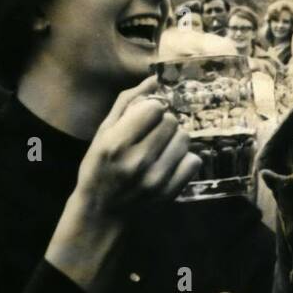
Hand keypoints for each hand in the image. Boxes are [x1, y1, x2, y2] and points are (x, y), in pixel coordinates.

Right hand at [72, 76, 200, 223]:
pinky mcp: (170, 192)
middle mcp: (137, 162)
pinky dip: (184, 159)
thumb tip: (154, 79)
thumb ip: (127, 103)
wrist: (101, 214)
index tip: (143, 119)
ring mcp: (156, 179)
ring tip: (158, 150)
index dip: (151, 110)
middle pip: (171, 122)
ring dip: (174, 140)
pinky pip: (193, 161)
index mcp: (115, 144)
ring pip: (184, 139)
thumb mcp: (103, 133)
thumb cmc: (99, 168)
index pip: (154, 108)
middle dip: (163, 123)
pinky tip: (168, 164)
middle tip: (150, 136)